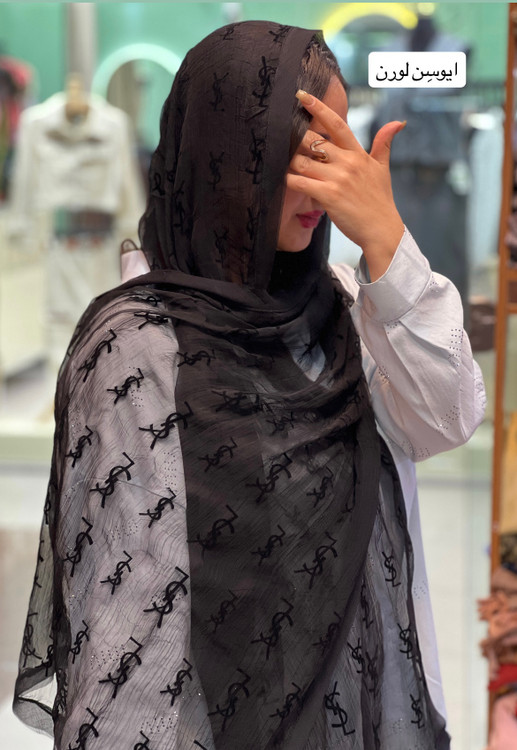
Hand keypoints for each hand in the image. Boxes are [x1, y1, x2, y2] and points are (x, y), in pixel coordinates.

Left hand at [286, 90, 405, 280]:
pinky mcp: (328, 196)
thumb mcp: (383, 169)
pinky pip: (300, 183)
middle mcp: (347, 163)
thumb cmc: (379, 201)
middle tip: (281, 137)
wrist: (381, 230)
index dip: (318, 107)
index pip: (337, 124)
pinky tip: (283, 179)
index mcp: (358, 154)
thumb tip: (398, 122)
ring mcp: (337, 179)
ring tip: (281, 162)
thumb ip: (384, 143)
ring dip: (290, 162)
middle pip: (314, 141)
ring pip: (303, 161)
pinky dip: (289, 180)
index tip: (301, 95)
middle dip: (296, 139)